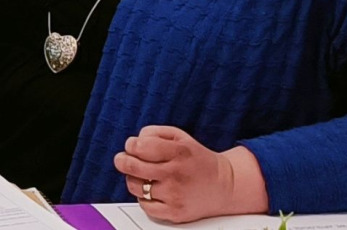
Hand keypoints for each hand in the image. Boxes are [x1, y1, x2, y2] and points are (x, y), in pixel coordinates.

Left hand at [113, 125, 267, 223]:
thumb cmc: (196, 159)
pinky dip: (144, 197)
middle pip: (131, 166)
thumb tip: (133, 142)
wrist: (224, 186)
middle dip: (122, 160)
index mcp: (179, 152)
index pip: (139, 146)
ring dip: (134, 179)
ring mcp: (175, 196)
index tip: (133, 146)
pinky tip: (153, 191)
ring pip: (135, 186)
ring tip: (144, 176)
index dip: (131, 145)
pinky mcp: (174, 213)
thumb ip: (153, 133)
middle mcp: (176, 174)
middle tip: (123, 160)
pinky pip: (144, 205)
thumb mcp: (179, 137)